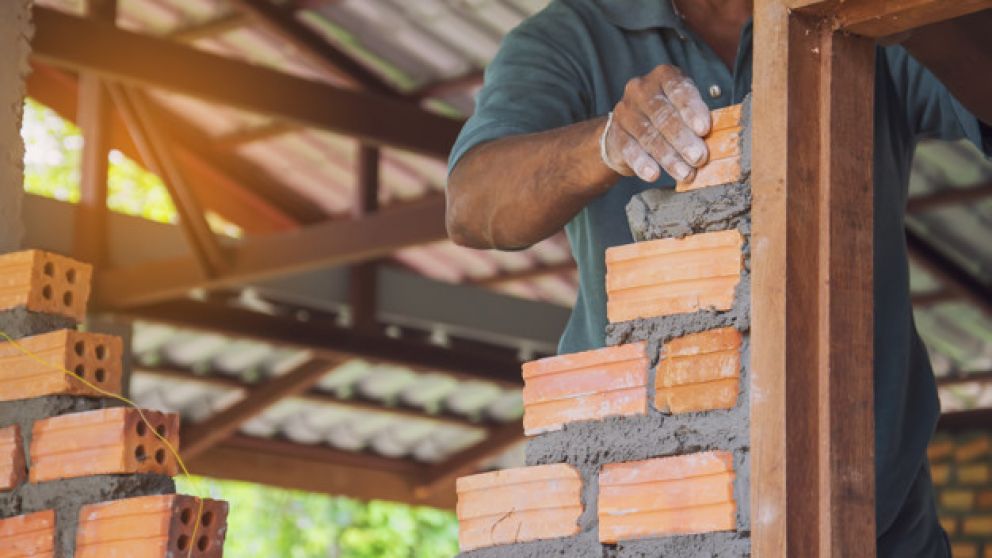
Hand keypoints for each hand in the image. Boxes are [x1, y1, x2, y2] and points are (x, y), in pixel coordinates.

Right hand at [602, 65, 711, 182]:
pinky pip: (629, 149)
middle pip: (663, 115)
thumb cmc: (666, 118)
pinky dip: (642, 163)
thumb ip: (698, 120)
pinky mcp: (615, 133)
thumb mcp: (684, 110)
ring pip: (648, 135)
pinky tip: (653, 175)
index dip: (692, 109)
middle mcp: (641, 89)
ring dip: (668, 157)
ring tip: (685, 173)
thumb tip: (719, 142)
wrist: (629, 131)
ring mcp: (625, 111)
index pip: (678, 89)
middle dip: (683, 139)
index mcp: (664, 76)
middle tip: (699, 158)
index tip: (704, 129)